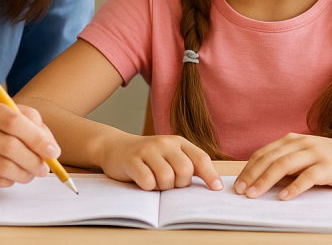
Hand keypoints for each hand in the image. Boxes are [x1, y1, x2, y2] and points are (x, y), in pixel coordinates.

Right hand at [0, 92, 61, 188]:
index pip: (12, 118)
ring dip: (22, 173)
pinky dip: (6, 181)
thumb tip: (49, 142)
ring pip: (1, 164)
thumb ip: (19, 119)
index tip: (53, 150)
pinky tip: (10, 178)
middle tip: (45, 168)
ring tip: (30, 175)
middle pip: (9, 143)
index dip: (37, 136)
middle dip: (34, 159)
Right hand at [97, 133, 222, 191]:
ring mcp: (147, 150)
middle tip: (170, 182)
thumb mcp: (170, 155)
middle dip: (179, 184)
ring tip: (155, 181)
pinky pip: (148, 182)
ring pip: (166, 178)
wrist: (115, 147)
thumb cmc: (148, 157)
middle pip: (185, 171)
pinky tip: (143, 181)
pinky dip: (148, 187)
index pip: (200, 158)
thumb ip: (189, 165)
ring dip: (162, 187)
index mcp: (178, 142)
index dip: (210, 175)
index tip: (216, 188)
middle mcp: (164, 143)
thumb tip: (214, 184)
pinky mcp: (132, 160)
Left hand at [234, 133, 331, 199]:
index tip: (238, 183)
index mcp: (293, 139)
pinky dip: (293, 188)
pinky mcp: (328, 166)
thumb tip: (263, 178)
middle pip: (270, 159)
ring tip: (255, 195)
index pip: (264, 153)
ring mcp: (315, 153)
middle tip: (241, 191)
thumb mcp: (307, 155)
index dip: (249, 168)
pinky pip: (306, 177)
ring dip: (266, 181)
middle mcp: (301, 143)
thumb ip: (289, 162)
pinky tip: (283, 198)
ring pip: (283, 166)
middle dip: (252, 176)